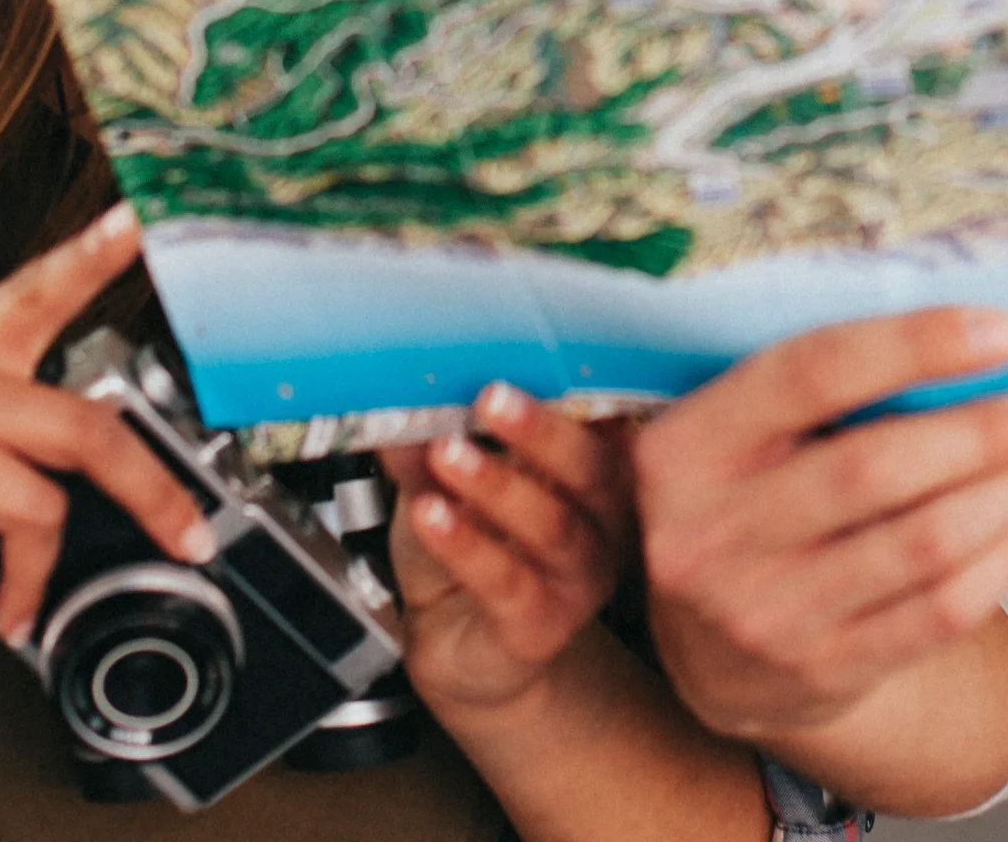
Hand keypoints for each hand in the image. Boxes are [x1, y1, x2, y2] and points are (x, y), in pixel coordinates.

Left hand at [383, 384, 634, 718]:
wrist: (461, 648)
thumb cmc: (474, 552)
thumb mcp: (448, 481)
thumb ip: (433, 436)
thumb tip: (405, 387)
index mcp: (595, 472)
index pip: (600, 422)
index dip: (572, 392)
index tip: (528, 358)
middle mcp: (602, 522)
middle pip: (591, 468)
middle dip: (540, 430)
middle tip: (491, 397)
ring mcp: (579, 579)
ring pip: (552, 526)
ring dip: (496, 485)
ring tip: (447, 454)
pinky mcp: (542, 626)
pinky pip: (509, 583)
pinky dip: (467, 545)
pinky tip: (432, 516)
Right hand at [635, 307, 1007, 748]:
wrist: (702, 651)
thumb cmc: (741, 496)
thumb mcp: (733, 433)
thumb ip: (814, 390)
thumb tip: (963, 336)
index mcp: (684, 447)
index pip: (812, 374)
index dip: (914, 346)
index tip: (1001, 331)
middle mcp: (710, 534)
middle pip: (875, 468)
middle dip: (981, 433)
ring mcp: (764, 614)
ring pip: (920, 545)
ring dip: (1006, 493)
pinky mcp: (820, 673)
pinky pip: (936, 614)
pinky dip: (997, 561)